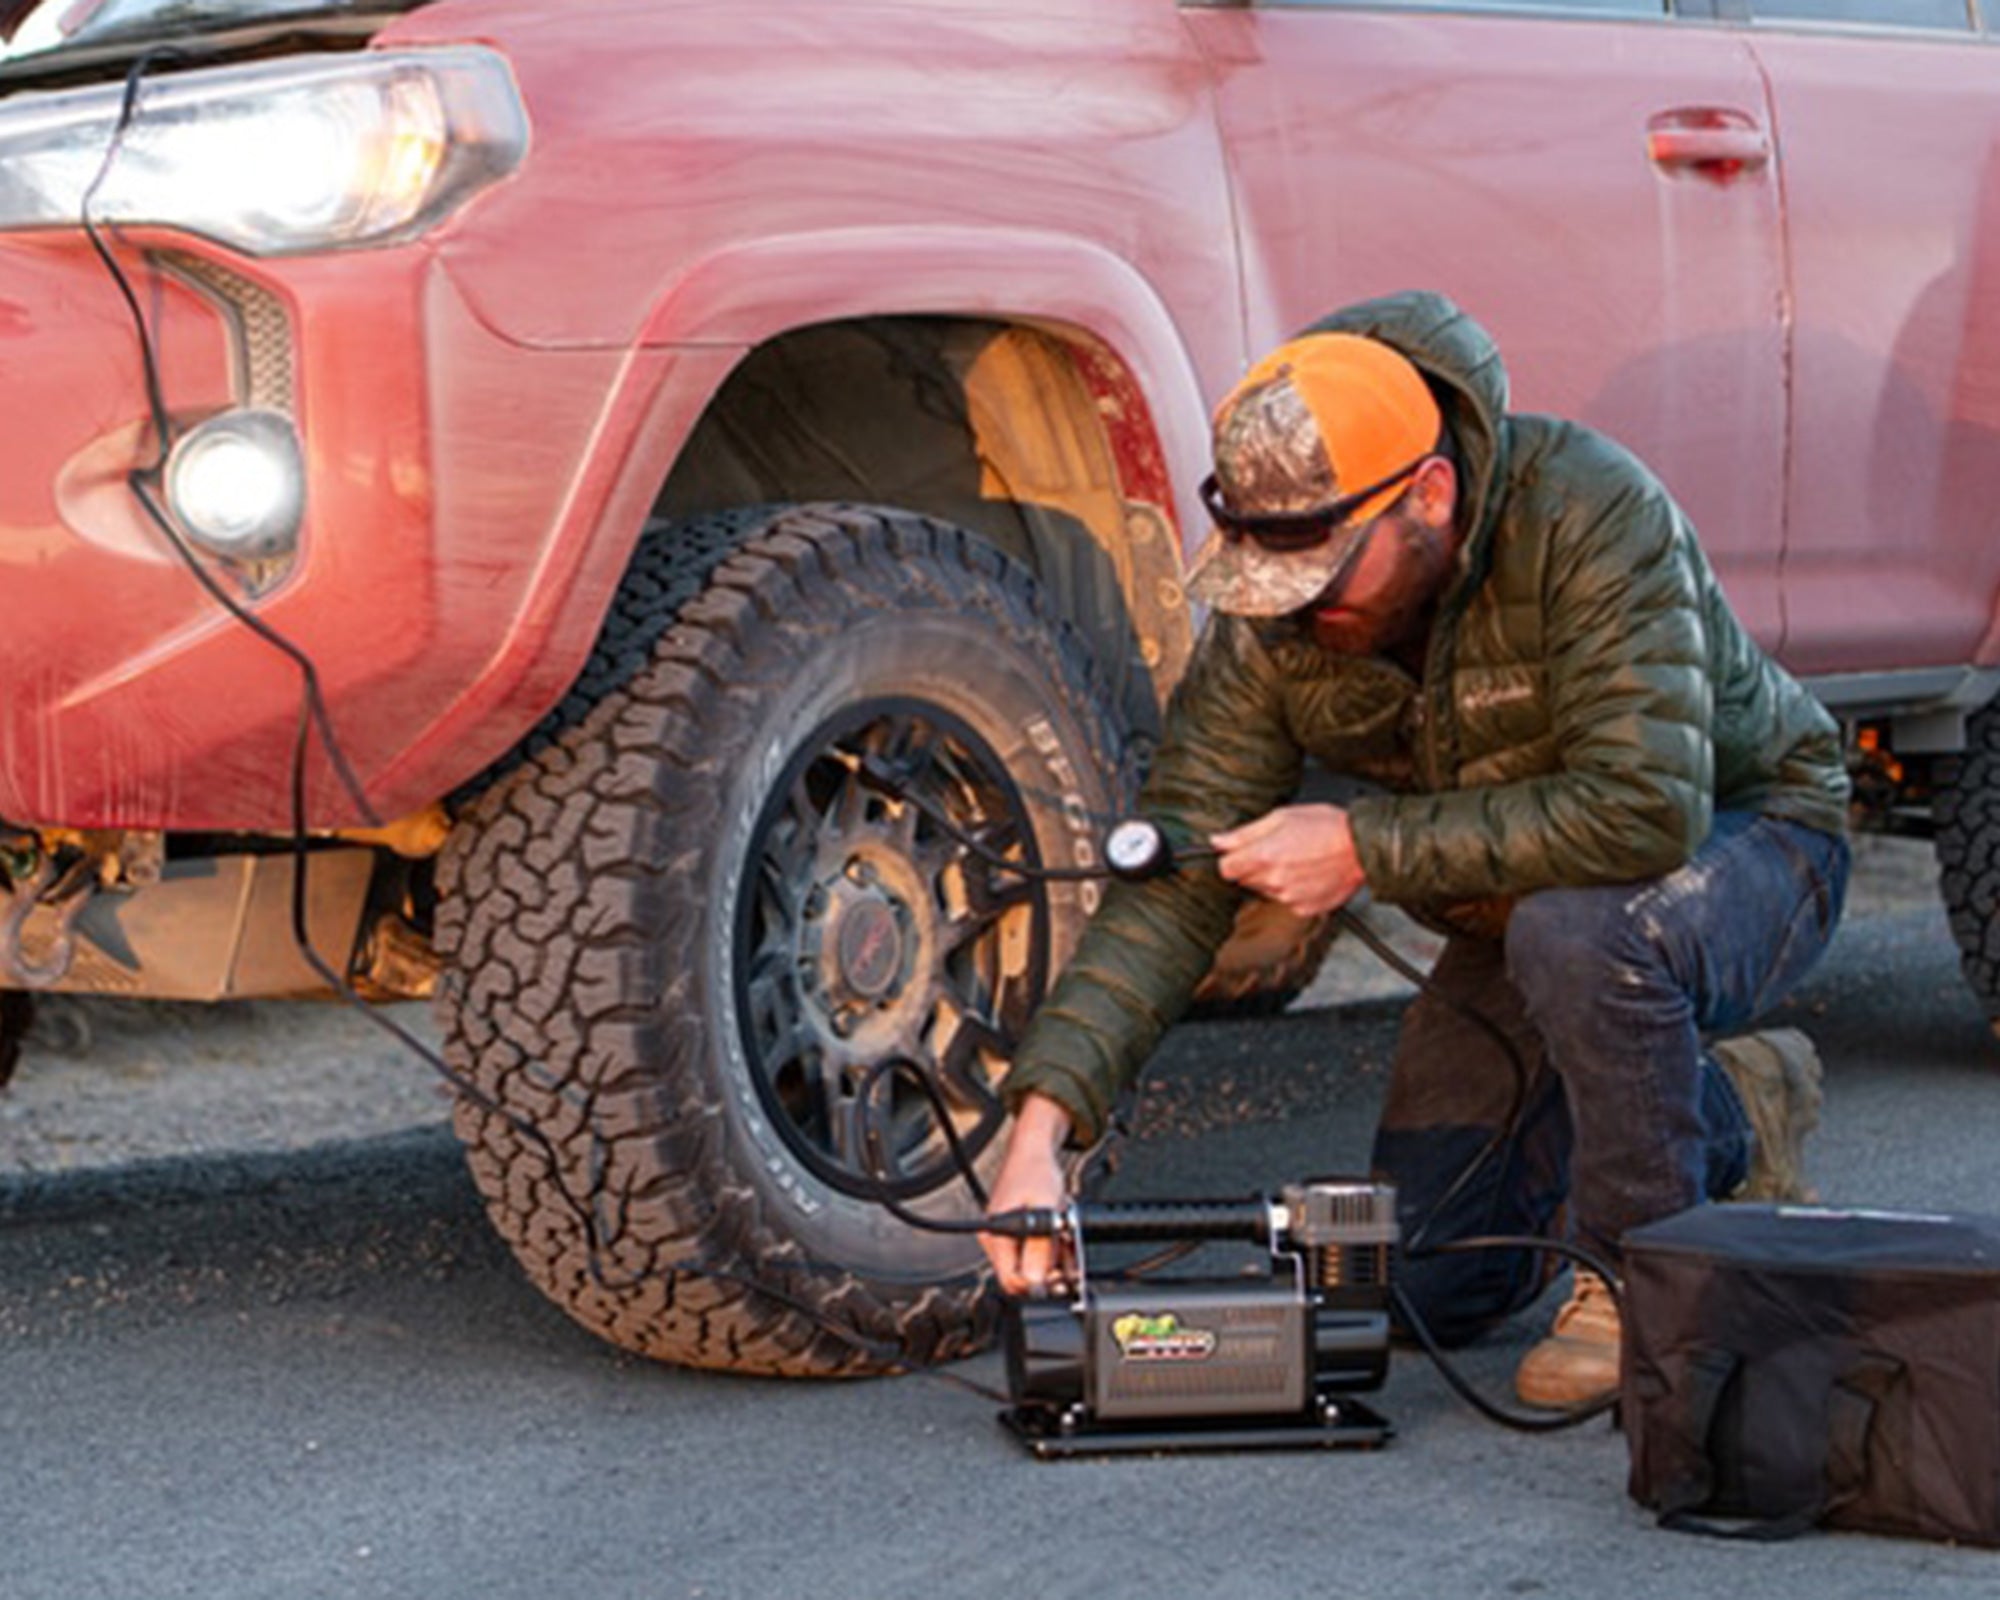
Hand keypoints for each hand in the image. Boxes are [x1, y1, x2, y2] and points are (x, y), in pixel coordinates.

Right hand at [979, 1095, 1074, 1295]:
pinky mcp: (1012, 1231)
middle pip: (1020, 1275)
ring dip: (1051, 1257)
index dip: (1036, 1286)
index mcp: (997, 1234)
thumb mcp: (1048, 1209)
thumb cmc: (1037, 1171)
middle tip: (1066, 1251)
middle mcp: (994, 1238)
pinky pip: (1030, 1251)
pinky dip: (1047, 1247)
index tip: (1058, 1278)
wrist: (1033, 1149)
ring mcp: (1002, 1235)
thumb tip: (1035, 1282)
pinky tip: (1057, 1233)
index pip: (1010, 1280)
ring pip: (1028, 1264)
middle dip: (1047, 1269)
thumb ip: (1041, 1246)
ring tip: (1063, 1235)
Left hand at [1211, 803, 1366, 918]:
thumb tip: (1218, 841)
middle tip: (1279, 850)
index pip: (1225, 869)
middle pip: (1245, 880)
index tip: (1241, 853)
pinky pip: (1287, 901)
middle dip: (1255, 866)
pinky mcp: (1305, 908)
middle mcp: (1273, 881)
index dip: (1232, 859)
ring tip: (1298, 860)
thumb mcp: (1282, 817)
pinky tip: (1308, 874)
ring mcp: (1289, 898)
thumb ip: (1244, 833)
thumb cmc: (1328, 827)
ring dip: (1274, 878)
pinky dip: (1293, 890)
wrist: (1363, 847)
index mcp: (1263, 856)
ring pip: (1266, 891)